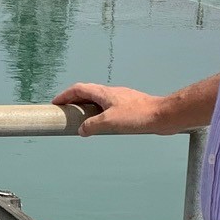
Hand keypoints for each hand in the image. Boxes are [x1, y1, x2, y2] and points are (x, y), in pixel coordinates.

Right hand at [53, 81, 168, 135]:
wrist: (163, 115)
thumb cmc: (138, 116)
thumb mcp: (109, 122)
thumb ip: (91, 125)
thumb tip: (81, 130)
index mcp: (104, 93)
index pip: (78, 89)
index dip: (65, 95)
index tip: (56, 103)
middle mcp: (111, 93)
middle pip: (87, 92)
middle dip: (74, 101)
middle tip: (67, 111)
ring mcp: (122, 99)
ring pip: (99, 100)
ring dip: (87, 107)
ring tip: (83, 120)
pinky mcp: (130, 107)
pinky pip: (109, 107)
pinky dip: (100, 113)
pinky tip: (104, 125)